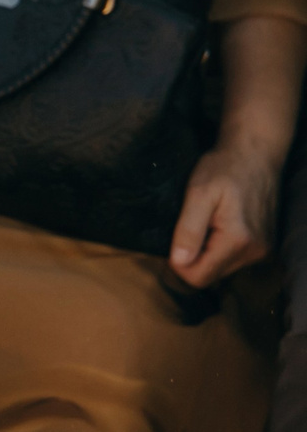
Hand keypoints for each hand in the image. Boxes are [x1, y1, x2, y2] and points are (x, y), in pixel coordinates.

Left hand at [169, 140, 281, 287]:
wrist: (255, 154)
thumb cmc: (224, 168)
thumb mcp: (198, 194)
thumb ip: (188, 229)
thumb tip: (178, 261)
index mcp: (238, 241)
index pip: (198, 277)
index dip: (178, 264)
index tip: (171, 242)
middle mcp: (254, 252)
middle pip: (209, 276)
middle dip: (191, 258)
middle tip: (187, 227)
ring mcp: (261, 249)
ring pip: (219, 269)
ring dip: (204, 253)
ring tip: (204, 223)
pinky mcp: (262, 245)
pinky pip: (230, 259)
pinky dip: (216, 248)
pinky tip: (214, 226)